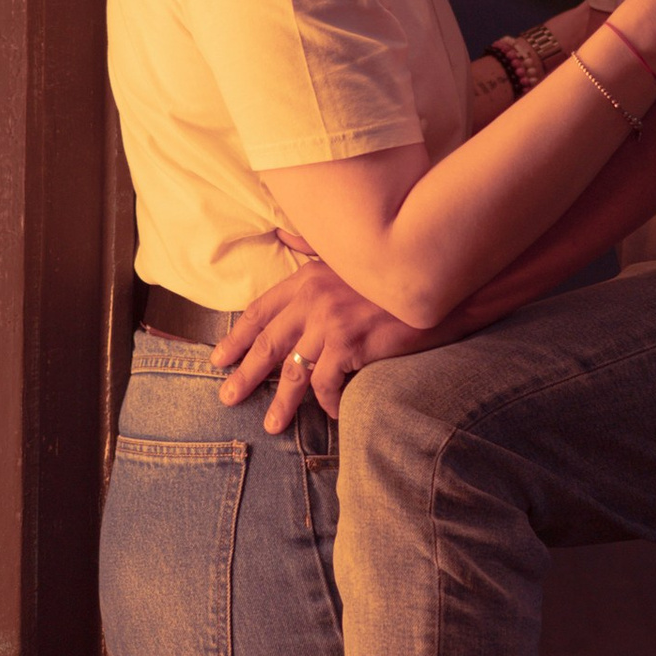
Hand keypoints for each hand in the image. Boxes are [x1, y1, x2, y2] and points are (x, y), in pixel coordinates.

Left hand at [214, 257, 439, 431]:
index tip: (221, 358)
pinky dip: (329, 402)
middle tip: (227, 397)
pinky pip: (327, 383)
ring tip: (271, 424)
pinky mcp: (350, 342)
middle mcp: (312, 298)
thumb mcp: (347, 252)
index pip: (260, 311)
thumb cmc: (394, 271)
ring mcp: (330, 321)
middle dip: (245, 374)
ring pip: (294, 371)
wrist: (435, 278)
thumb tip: (281, 231)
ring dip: (281, 402)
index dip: (236, 336)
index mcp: (307, 277)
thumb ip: (312, 245)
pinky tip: (334, 412)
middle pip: (267, 343)